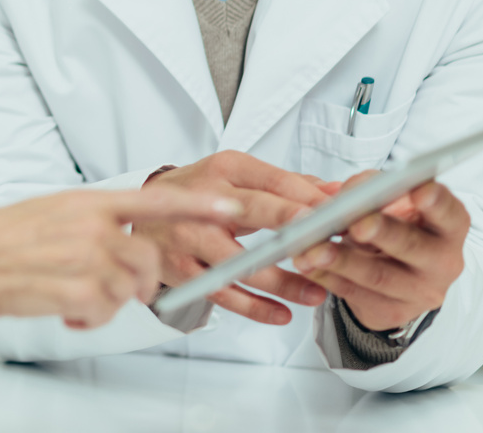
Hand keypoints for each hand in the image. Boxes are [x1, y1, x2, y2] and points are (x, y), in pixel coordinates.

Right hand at [0, 186, 242, 330]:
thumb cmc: (2, 236)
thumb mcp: (53, 210)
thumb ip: (93, 219)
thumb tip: (120, 235)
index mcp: (88, 201)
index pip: (157, 199)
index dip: (199, 204)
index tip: (232, 208)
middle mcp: (92, 226)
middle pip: (149, 259)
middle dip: (139, 281)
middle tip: (111, 285)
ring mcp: (86, 259)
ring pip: (129, 287)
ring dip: (110, 300)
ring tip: (76, 295)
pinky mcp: (77, 291)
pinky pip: (105, 311)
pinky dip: (90, 316)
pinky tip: (65, 307)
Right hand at [138, 151, 331, 324]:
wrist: (143, 211)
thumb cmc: (200, 192)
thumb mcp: (239, 176)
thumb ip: (288, 184)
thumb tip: (335, 191)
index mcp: (224, 169)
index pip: (271, 180)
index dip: (306, 198)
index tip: (339, 213)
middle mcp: (202, 199)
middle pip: (250, 210)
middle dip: (288, 223)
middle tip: (323, 238)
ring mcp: (188, 236)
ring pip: (238, 261)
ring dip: (282, 281)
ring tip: (315, 292)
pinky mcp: (180, 269)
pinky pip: (222, 293)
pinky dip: (254, 308)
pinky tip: (281, 313)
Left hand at [292, 174, 468, 331]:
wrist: (398, 276)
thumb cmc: (397, 226)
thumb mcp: (393, 203)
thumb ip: (375, 190)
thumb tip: (345, 195)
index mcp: (449, 227)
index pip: (450, 213)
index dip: (436, 201)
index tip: (419, 189)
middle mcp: (442, 262)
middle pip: (412, 246)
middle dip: (383, 232)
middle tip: (357, 223)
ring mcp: (419, 292)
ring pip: (378, 275)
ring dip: (342, 261)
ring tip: (313, 248)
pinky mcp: (392, 312)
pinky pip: (355, 293)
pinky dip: (327, 277)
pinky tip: (307, 264)